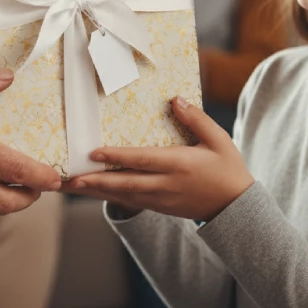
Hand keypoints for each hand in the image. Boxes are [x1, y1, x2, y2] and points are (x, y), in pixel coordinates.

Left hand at [63, 97, 253, 221]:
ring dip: (97, 191)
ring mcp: (162, 199)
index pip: (142, 160)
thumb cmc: (228, 169)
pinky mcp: (160, 207)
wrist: (237, 208)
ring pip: (124, 195)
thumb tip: (175, 99)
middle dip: (96, 181)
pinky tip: (94, 191)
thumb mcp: (219, 140)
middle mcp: (167, 184)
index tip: (94, 152)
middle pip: (125, 183)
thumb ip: (196, 119)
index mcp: (180, 165)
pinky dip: (110, 196)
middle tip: (70, 179)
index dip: (117, 157)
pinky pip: (131, 201)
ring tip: (72, 186)